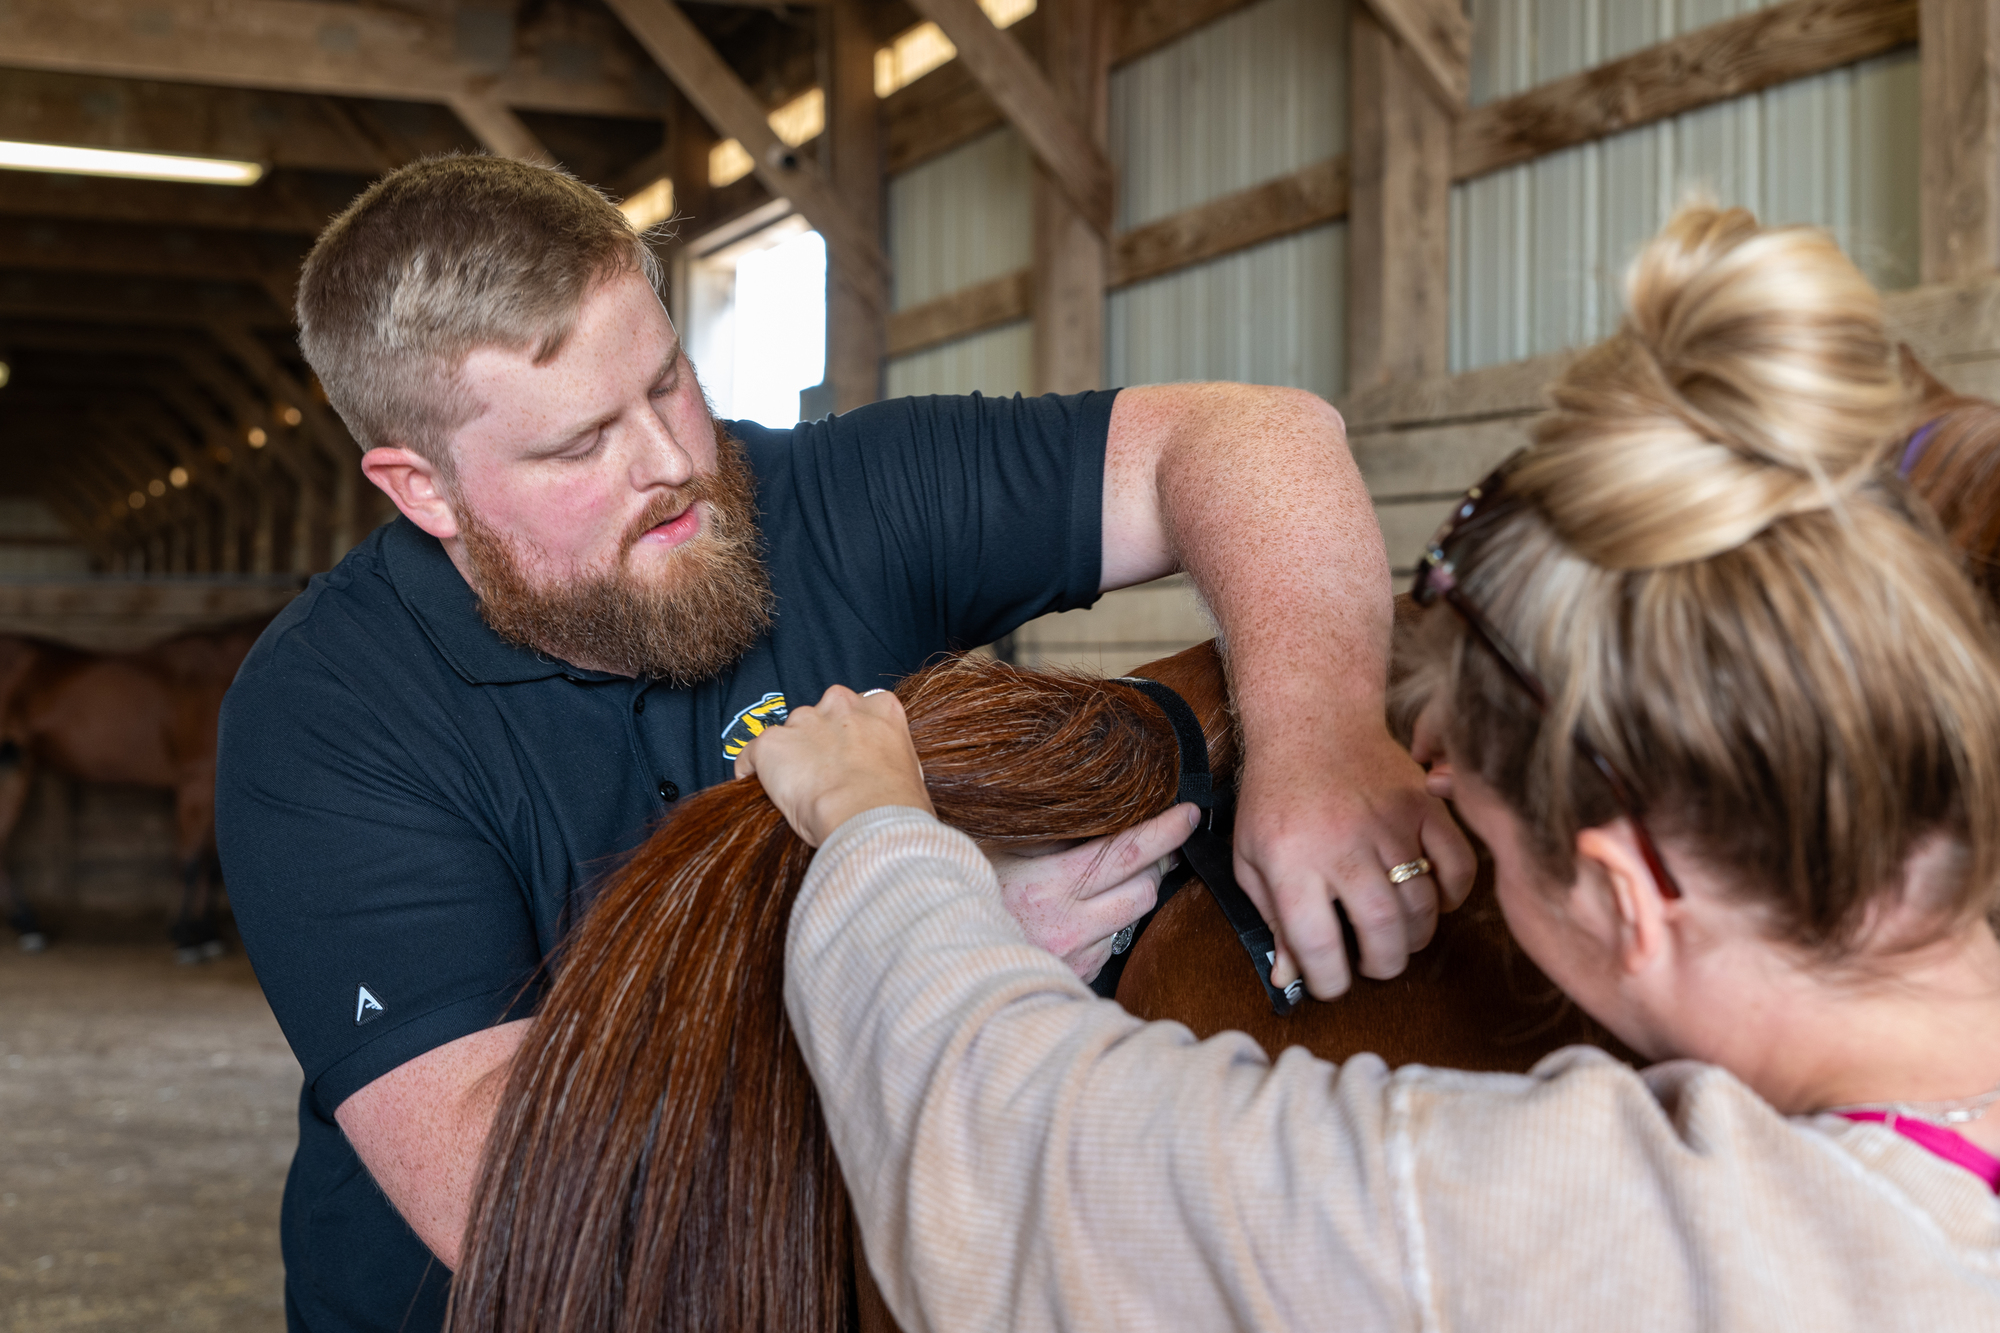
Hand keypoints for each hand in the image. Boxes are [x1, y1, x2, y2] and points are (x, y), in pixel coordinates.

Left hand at [735, 686, 932, 845]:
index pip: (860, 708)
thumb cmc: (897, 805)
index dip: (852, 735)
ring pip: (789, 734)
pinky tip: (759, 789)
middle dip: (818, 740)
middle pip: (821, 716)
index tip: (850, 757)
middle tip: (823, 775)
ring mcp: (804, 720)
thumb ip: (892, 759)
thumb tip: (886, 777)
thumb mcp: (911, 772)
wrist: (868, 816)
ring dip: (790, 756)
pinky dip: (752, 769)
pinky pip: (752, 754)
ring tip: (798, 791)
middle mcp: (841, 704)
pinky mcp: (771, 743)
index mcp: (881, 707)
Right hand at [985, 804, 1198, 980]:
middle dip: (1157, 862)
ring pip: (1133, 917)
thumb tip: (1092, 809)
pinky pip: (1112, 943)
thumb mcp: (997, 851)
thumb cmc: (970, 895)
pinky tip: (1086, 912)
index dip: (1164, 831)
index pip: (1125, 853)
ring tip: (1117, 876)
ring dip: (1134, 893)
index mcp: (1049, 887)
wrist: (947, 959)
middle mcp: (1069, 926)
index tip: (1188, 815)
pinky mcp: (1078, 976)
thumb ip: (1045, 835)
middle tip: (1159, 843)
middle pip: (1144, 889)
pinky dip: (1109, 923)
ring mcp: (1076, 955)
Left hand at [1232, 724, 1474, 999]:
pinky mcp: (1424, 805)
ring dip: (1414, 937)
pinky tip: (1430, 900)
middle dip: (1383, 965)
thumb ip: (1271, 919)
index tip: (1332, 983)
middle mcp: (1343, 844)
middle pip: (1382, 931)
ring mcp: (1390, 823)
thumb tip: (1288, 979)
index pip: (1318, 944)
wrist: (1313, 721)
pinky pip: (1458, 867)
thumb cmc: (1275, 795)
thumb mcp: (1252, 857)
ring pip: (1421, 906)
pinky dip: (1452, 895)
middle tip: (1374, 964)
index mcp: (1290, 859)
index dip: (1329, 980)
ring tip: (1395, 937)